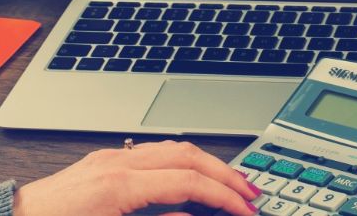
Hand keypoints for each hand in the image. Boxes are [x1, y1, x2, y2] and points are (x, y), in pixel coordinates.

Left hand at [12, 140, 261, 215]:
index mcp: (119, 185)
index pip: (189, 182)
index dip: (223, 196)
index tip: (245, 209)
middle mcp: (119, 162)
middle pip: (189, 155)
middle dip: (225, 173)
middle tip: (251, 191)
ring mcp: (112, 157)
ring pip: (175, 147)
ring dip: (208, 163)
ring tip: (230, 181)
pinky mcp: (106, 160)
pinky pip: (156, 150)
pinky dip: (184, 159)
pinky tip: (194, 172)